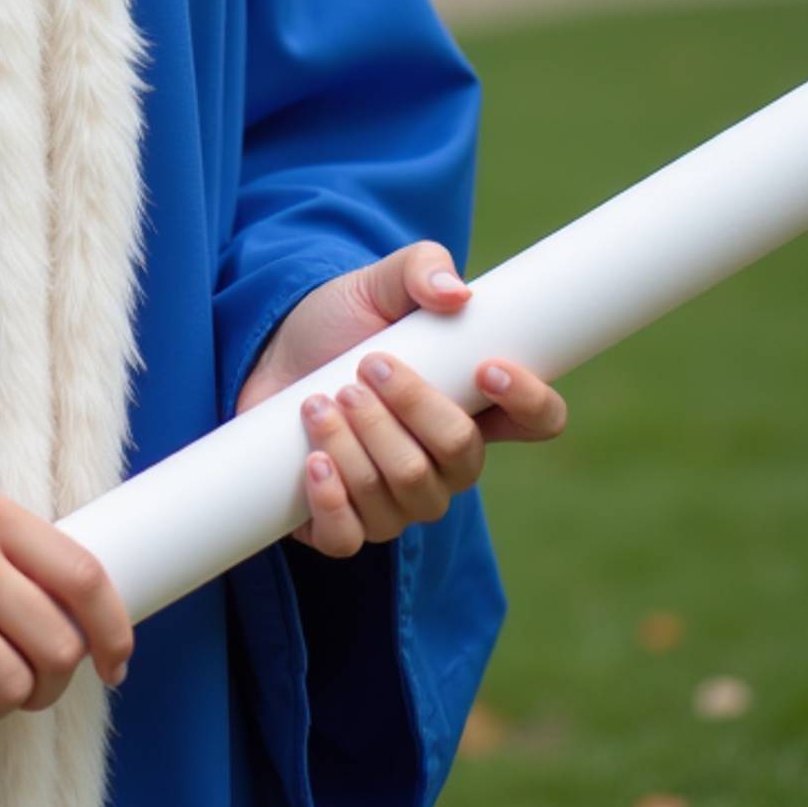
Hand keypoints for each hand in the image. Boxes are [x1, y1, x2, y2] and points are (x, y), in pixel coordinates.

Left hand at [234, 239, 567, 556]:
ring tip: (322, 400)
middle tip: (365, 367)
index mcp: (473, 406)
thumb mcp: (376, 283)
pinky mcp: (342, 522)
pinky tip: (314, 461)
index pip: (536, 420)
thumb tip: (455, 294)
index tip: (487, 366)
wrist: (271, 352)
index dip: (529, 401)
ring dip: (358, 441)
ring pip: (402, 492)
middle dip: (410, 407)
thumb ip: (420, 268)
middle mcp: (445, 464)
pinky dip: (332, 500)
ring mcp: (398, 500)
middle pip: (459, 457)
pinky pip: (352, 538)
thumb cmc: (340, 322)